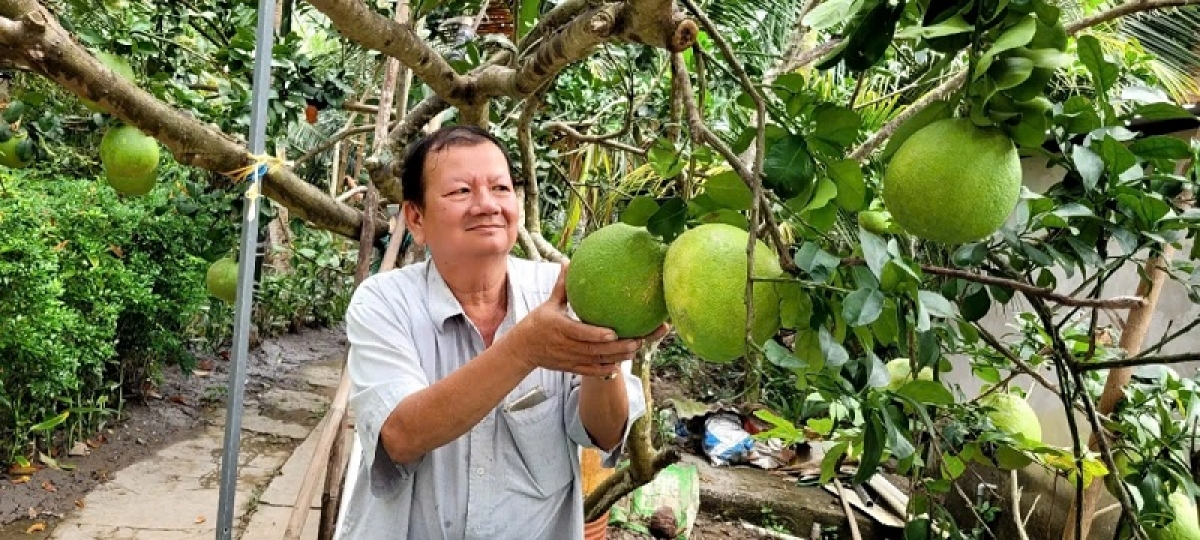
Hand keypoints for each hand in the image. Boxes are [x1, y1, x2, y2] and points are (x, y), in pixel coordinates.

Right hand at [507, 263, 659, 377]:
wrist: (522, 349)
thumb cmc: (537, 323)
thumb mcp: (549, 304)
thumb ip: (562, 286)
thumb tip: (568, 262)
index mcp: (559, 327)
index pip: (579, 332)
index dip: (596, 334)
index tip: (613, 332)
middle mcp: (564, 345)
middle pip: (592, 349)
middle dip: (616, 348)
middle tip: (636, 340)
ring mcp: (567, 358)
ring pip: (594, 361)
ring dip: (615, 358)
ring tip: (634, 350)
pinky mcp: (569, 367)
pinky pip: (588, 371)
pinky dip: (603, 370)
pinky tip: (619, 367)